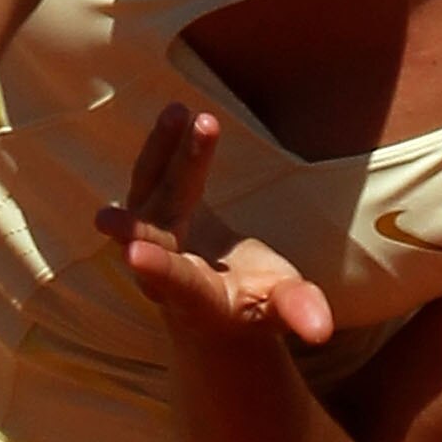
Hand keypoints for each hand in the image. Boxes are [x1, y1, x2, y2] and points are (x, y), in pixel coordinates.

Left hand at [96, 103, 334, 352]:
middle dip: (146, 213)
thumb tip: (322, 330)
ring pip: (150, 192)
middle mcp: (163, 269)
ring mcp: (152, 235)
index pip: (176, 285)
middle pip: (154, 234)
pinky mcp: (150, 208)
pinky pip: (152, 172)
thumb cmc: (255, 309)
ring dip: (163, 153)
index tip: (136, 257)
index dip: (158, 271)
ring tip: (180, 113)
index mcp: (197, 299)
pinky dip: (163, 143)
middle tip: (119, 206)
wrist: (216, 304)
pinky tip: (178, 111)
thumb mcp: (281, 311)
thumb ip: (300, 312)